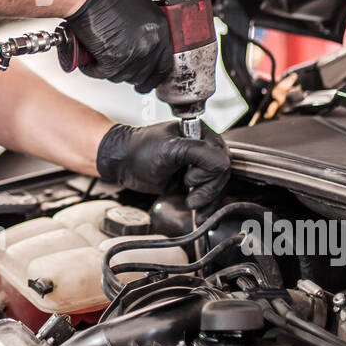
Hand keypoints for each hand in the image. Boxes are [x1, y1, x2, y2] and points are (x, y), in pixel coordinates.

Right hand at [63, 0, 171, 92]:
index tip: (147, 80)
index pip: (164, 65)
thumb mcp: (139, 9)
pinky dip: (92, 69)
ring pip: (121, 76)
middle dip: (128, 74)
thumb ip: (144, 32)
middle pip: (142, 75)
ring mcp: (133, 54)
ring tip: (99, 57)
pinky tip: (88, 60)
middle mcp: (150, 44)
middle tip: (117, 69)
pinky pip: (101, 73)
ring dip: (109, 70)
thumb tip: (138, 48)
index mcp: (160, 30)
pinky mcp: (113, 60)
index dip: (154, 76)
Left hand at [96, 121, 231, 209]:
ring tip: (191, 202)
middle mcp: (202, 148)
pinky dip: (205, 205)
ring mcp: (197, 166)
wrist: (122, 164)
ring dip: (207, 199)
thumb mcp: (170, 149)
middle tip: (189, 191)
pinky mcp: (192, 181)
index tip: (189, 177)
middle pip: (221, 175)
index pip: (221, 158)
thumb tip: (223, 163)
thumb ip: (199, 152)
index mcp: (200, 134)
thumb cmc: (139, 150)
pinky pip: (207, 195)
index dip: (207, 172)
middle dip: (207, 189)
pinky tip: (198, 211)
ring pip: (217, 187)